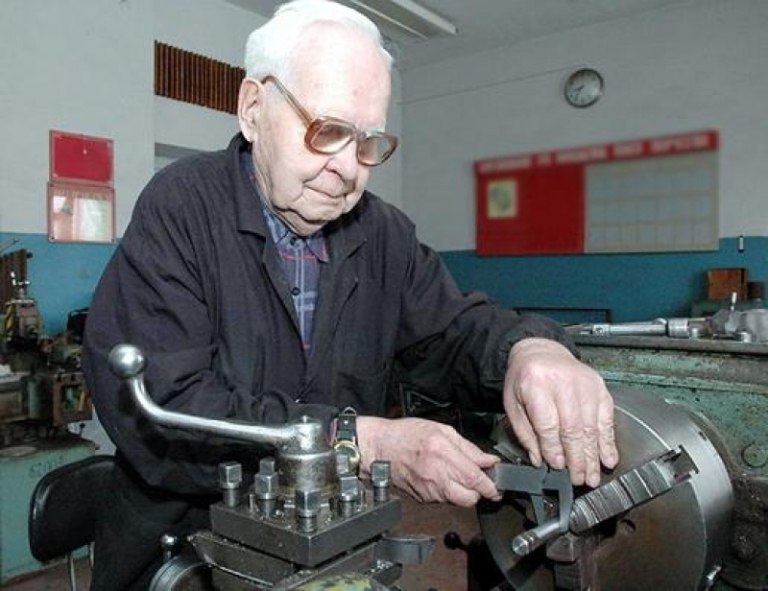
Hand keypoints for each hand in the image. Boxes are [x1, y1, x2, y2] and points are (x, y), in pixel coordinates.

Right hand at [356, 416, 500, 506]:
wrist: (379, 448)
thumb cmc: (406, 435)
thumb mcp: (441, 430)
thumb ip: (467, 447)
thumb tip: (488, 460)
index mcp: (443, 453)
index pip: (475, 478)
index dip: (491, 484)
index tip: (498, 483)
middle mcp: (437, 475)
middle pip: (470, 498)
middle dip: (479, 491)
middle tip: (480, 480)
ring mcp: (429, 490)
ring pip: (459, 501)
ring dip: (464, 492)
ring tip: (458, 475)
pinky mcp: (423, 499)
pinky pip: (445, 500)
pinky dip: (449, 492)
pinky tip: (443, 478)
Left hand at [503, 337, 617, 486]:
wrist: (540, 352)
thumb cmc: (524, 380)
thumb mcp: (514, 404)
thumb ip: (526, 433)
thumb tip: (540, 461)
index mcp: (535, 384)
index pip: (548, 423)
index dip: (554, 449)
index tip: (558, 467)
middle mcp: (563, 382)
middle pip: (573, 427)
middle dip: (577, 458)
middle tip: (579, 480)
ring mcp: (584, 383)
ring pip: (592, 426)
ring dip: (593, 455)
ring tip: (593, 476)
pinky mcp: (599, 386)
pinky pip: (606, 418)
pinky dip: (608, 441)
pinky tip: (608, 459)